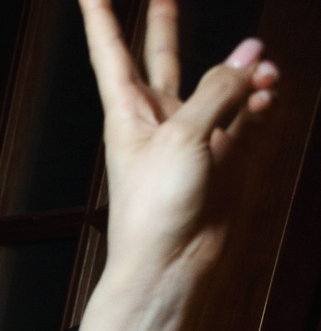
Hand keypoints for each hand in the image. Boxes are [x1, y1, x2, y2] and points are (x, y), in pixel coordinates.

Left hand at [60, 0, 277, 330]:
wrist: (173, 266)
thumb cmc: (157, 209)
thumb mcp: (184, 137)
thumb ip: (218, 89)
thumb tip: (252, 53)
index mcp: (127, 112)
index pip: (111, 51)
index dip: (101, 17)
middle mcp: (155, 119)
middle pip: (159, 55)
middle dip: (164, 22)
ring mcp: (188, 137)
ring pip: (215, 83)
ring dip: (242, 71)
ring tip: (266, 69)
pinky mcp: (218, 157)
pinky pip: (241, 115)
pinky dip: (256, 102)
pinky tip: (269, 96)